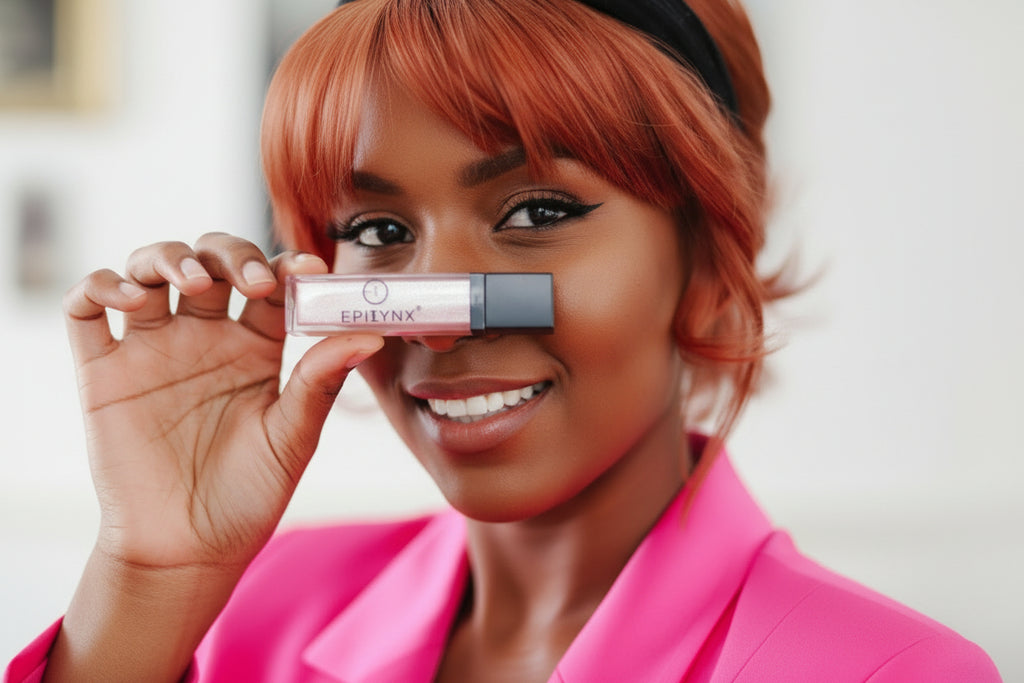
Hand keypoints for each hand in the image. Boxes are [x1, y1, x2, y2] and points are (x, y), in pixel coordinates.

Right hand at [63, 233, 381, 571]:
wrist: (187, 550)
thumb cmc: (249, 497)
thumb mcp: (293, 437)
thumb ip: (321, 382)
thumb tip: (372, 335)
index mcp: (255, 347)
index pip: (269, 283)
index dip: (284, 264)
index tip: (306, 267)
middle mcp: (204, 337)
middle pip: (210, 260)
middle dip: (228, 253)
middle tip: (246, 281)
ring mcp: (152, 349)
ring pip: (149, 268)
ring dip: (166, 256)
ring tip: (188, 282)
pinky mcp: (103, 370)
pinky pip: (86, 310)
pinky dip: (100, 286)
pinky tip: (129, 299)